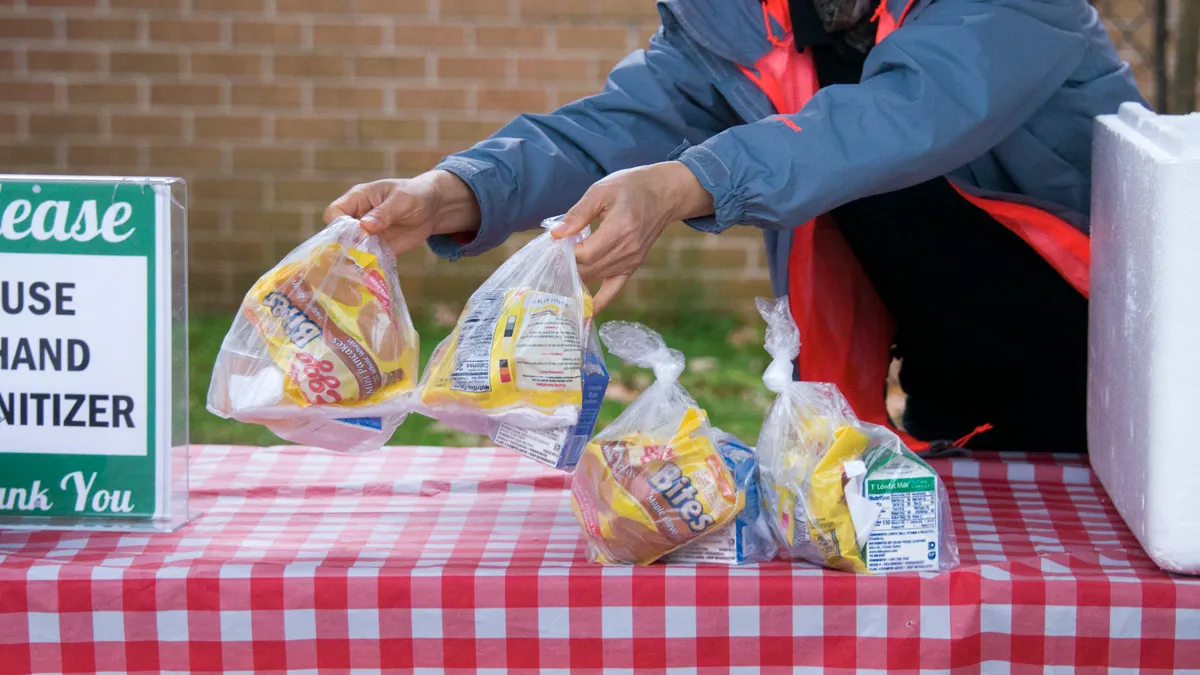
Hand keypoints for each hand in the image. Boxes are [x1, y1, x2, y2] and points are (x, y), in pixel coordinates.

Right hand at [324, 170, 481, 255]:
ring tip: (363, 268)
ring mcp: (367, 236)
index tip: (352, 234)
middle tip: (356, 255)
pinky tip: (373, 275)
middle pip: (338, 235)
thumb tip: (365, 226)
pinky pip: (368, 261)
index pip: (335, 212)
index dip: (337, 224)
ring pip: (350, 251)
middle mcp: (357, 218)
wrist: (436, 208)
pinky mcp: (379, 250)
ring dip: (355, 261)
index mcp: (358, 199)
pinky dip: (369, 268)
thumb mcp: (402, 200)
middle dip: (343, 246)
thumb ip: (384, 213)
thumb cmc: (416, 194)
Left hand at [555, 161, 713, 311]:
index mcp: (620, 229)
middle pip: (589, 268)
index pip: (585, 253)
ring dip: (577, 277)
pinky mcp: (633, 265)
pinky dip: (599, 300)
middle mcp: (628, 250)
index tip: (552, 246)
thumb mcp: (601, 191)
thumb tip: (556, 234)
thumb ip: (578, 214)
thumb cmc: (632, 186)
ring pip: (597, 277)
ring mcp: (632, 261)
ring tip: (557, 274)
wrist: (664, 193)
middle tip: (549, 260)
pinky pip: (614, 288)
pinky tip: (584, 310)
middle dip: (566, 265)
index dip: (565, 252)